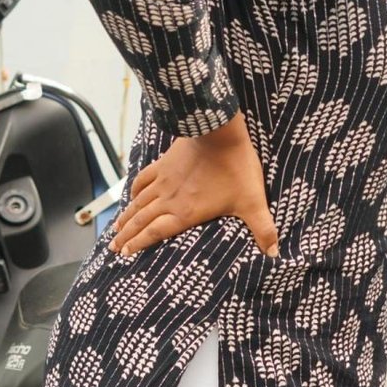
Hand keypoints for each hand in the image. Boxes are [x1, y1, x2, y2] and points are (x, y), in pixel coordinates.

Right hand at [110, 111, 279, 256]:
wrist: (220, 132)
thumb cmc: (236, 168)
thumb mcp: (252, 202)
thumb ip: (262, 229)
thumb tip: (274, 253)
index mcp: (185, 213)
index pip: (156, 233)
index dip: (139, 244)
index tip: (124, 254)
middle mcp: (169, 199)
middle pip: (141, 221)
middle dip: (126, 236)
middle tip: (112, 248)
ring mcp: (164, 180)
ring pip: (138, 202)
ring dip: (125, 217)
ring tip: (115, 229)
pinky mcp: (164, 163)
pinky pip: (143, 179)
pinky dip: (134, 189)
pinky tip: (131, 194)